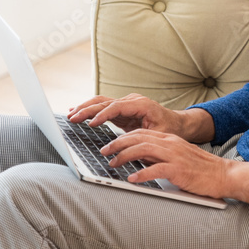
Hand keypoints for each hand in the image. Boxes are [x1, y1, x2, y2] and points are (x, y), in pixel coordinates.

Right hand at [68, 93, 213, 143]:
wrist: (178, 124)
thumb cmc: (170, 130)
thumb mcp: (159, 136)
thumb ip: (143, 139)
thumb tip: (127, 147)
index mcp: (141, 104)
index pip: (116, 107)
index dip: (102, 115)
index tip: (91, 124)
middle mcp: (131, 100)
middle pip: (104, 102)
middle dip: (87, 110)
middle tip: (72, 118)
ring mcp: (126, 103)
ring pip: (101, 102)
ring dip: (85, 108)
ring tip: (70, 115)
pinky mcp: (122, 109)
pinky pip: (103, 107)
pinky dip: (90, 110)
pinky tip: (78, 112)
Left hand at [99, 129, 232, 198]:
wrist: (224, 174)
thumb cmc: (201, 169)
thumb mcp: (178, 157)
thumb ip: (160, 156)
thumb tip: (139, 160)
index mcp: (169, 139)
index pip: (140, 133)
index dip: (122, 138)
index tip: (109, 145)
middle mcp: (170, 144)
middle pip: (138, 138)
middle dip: (117, 144)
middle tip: (103, 151)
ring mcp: (175, 156)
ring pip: (143, 150)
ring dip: (124, 157)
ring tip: (112, 163)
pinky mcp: (179, 170)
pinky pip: (156, 170)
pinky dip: (141, 174)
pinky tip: (131, 179)